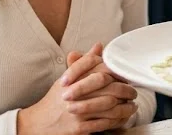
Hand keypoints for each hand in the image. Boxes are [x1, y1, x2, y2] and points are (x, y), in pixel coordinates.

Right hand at [18, 44, 137, 134]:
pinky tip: (123, 118)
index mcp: (71, 78)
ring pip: (109, 106)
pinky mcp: (78, 128)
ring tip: (132, 106)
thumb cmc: (54, 100)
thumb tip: (99, 46)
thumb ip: (84, 63)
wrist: (37, 124)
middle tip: (133, 92)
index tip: (125, 76)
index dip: (116, 72)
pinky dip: (117, 121)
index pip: (98, 69)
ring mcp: (76, 111)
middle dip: (125, 89)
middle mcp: (74, 93)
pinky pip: (104, 123)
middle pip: (107, 86)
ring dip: (125, 106)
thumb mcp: (67, 78)